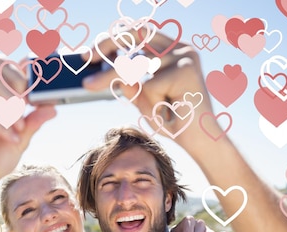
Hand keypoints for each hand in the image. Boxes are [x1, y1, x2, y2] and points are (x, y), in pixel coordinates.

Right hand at [0, 58, 56, 192]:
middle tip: (29, 102)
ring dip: (12, 107)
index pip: (7, 66)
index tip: (42, 79)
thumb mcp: (22, 140)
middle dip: (19, 80)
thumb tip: (53, 108)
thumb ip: (34, 123)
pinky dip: (3, 127)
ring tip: (20, 128)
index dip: (24, 64)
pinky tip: (14, 139)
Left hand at [83, 30, 214, 141]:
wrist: (199, 141)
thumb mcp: (144, 99)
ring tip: (162, 110)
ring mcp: (184, 56)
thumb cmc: (173, 121)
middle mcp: (180, 47)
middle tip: (87, 59)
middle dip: (107, 45)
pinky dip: (153, 104)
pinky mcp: (185, 70)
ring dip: (142, 96)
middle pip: (134, 36)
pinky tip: (172, 111)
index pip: (137, 34)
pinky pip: (149, 86)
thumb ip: (128, 83)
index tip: (90, 54)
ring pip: (138, 67)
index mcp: (171, 50)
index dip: (111, 40)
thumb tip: (103, 68)